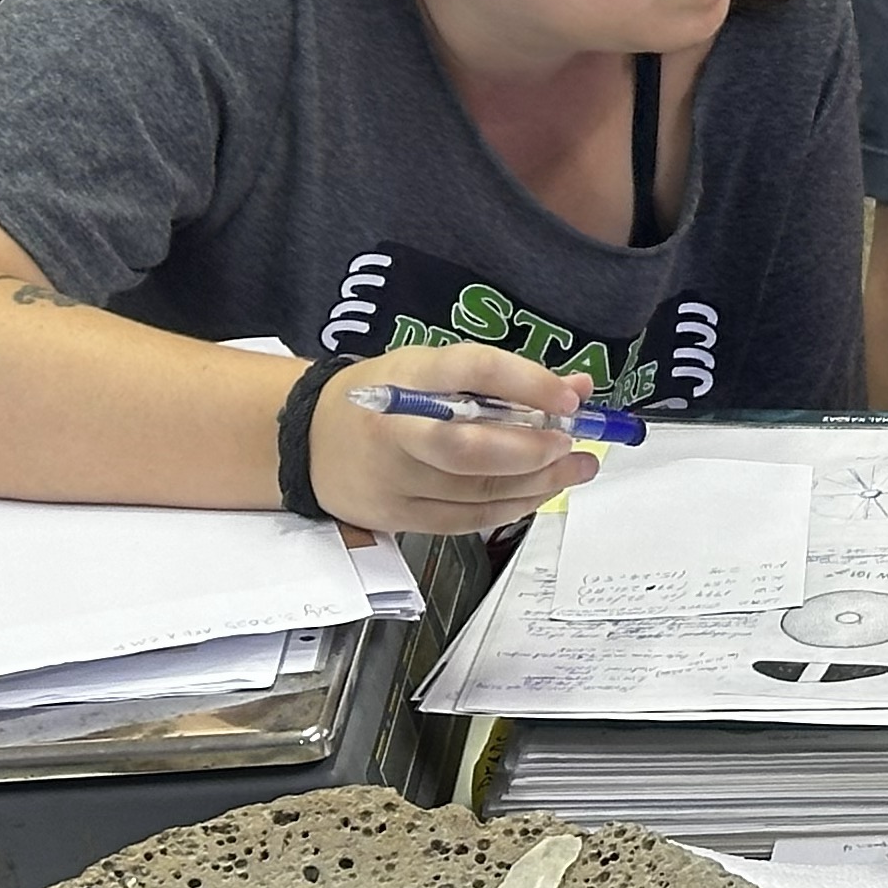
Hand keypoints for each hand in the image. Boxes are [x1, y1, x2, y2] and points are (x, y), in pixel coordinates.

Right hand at [302, 343, 602, 536]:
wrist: (311, 440)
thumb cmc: (386, 397)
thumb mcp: (435, 368)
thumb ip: (505, 380)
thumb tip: (576, 389)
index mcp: (408, 377)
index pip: (473, 372)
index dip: (528, 384)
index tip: (570, 398)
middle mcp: (397, 430)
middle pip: (470, 447)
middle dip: (533, 450)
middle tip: (573, 444)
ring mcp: (393, 479)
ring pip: (474, 490)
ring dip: (536, 483)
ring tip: (574, 468)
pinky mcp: (396, 517)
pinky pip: (464, 519)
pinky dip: (510, 507)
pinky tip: (537, 493)